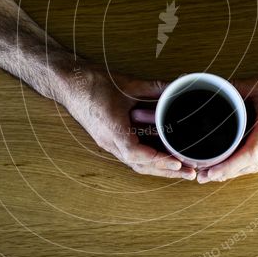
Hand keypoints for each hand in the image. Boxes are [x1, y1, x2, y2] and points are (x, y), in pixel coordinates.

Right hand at [62, 61, 196, 179]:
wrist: (68, 83)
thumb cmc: (92, 83)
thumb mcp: (127, 84)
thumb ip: (154, 87)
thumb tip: (177, 86)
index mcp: (112, 129)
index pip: (136, 153)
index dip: (158, 160)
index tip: (177, 163)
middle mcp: (110, 141)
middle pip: (139, 165)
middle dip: (165, 171)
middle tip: (189, 173)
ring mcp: (109, 142)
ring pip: (136, 162)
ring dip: (159, 167)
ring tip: (182, 169)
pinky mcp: (110, 139)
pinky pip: (131, 153)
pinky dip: (150, 157)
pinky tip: (165, 154)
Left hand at [196, 62, 257, 182]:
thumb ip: (235, 88)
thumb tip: (214, 90)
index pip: (248, 155)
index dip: (227, 167)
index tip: (209, 173)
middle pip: (251, 166)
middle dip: (226, 174)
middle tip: (202, 176)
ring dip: (237, 171)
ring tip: (215, 173)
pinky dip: (249, 163)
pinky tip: (236, 162)